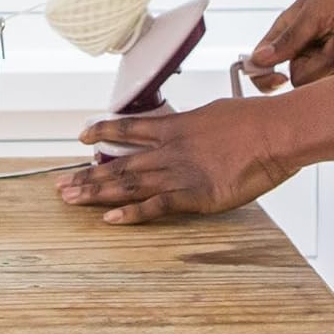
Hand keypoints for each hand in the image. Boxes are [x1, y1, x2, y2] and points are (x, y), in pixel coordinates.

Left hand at [56, 99, 296, 223]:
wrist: (274, 131)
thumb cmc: (252, 120)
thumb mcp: (213, 114)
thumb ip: (194, 127)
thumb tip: (189, 129)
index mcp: (172, 127)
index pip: (126, 128)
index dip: (102, 131)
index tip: (81, 136)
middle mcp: (167, 150)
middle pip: (117, 164)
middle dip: (86, 175)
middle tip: (59, 184)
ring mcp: (178, 173)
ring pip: (127, 184)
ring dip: (97, 193)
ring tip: (71, 199)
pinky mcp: (194, 195)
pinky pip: (156, 206)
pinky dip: (131, 214)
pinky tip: (109, 219)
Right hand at [248, 0, 333, 91]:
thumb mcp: (319, 9)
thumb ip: (290, 37)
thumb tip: (258, 59)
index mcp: (289, 31)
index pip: (262, 62)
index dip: (264, 77)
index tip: (280, 79)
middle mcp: (304, 50)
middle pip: (298, 79)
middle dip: (324, 62)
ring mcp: (327, 63)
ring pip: (323, 85)